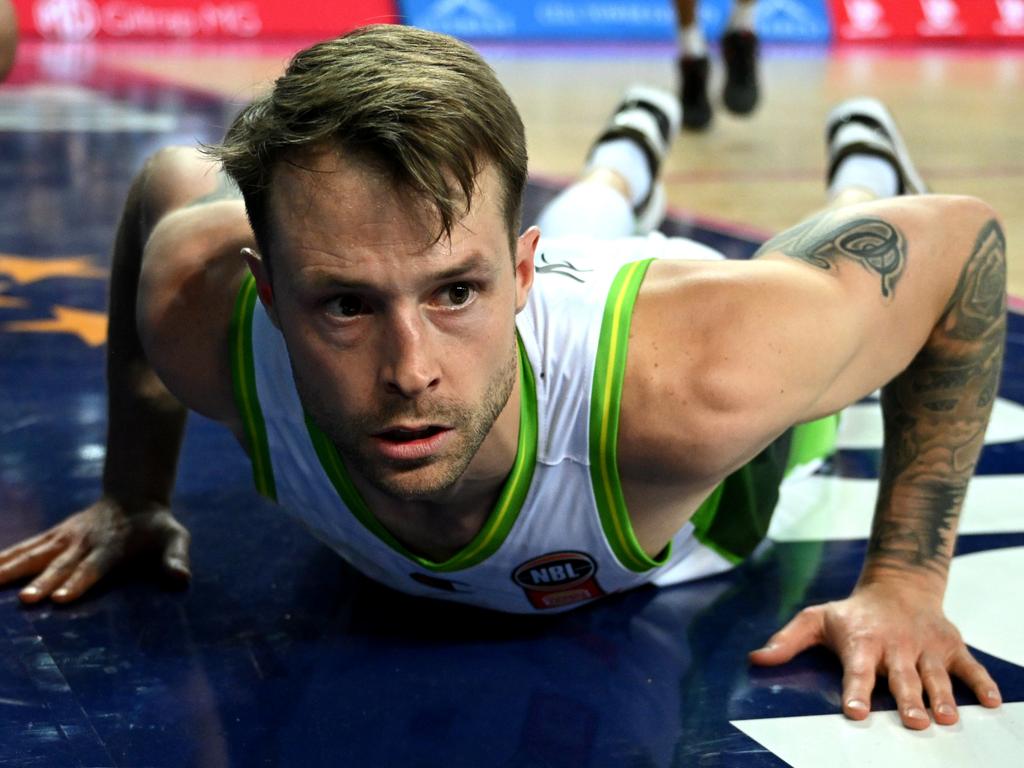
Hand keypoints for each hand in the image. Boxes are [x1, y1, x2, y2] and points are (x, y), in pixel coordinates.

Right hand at [0, 497, 190, 603]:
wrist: (134, 498)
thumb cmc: (156, 528)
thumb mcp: (174, 538)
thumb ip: (176, 558)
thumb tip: (182, 579)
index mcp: (113, 546)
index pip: (94, 566)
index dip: (78, 581)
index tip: (61, 599)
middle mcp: (85, 541)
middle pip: (62, 564)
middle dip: (44, 581)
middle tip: (27, 600)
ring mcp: (66, 537)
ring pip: (35, 553)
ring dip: (12, 568)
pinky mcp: (54, 535)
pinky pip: (26, 547)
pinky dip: (4, 557)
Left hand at [748, 579, 1001, 728]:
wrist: (898, 587)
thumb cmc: (852, 614)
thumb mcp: (816, 620)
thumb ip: (787, 641)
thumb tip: (756, 659)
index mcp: (862, 642)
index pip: (857, 670)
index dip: (856, 691)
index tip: (857, 712)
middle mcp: (896, 646)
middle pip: (901, 678)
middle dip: (907, 699)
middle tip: (912, 722)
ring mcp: (926, 647)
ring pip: (935, 676)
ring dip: (942, 697)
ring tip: (946, 719)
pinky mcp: (951, 647)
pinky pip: (970, 667)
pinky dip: (982, 683)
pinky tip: (993, 703)